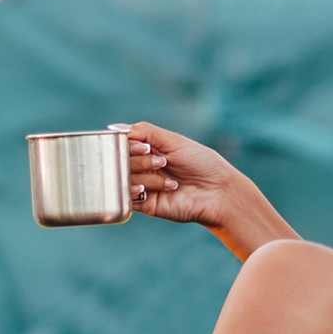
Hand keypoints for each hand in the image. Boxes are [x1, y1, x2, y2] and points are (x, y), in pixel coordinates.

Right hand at [112, 121, 233, 227]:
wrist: (217, 191)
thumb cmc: (200, 163)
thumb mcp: (172, 141)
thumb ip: (144, 132)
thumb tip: (115, 128)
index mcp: (148, 151)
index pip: (123, 145)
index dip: (129, 146)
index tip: (145, 148)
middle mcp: (142, 168)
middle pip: (121, 162)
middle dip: (140, 161)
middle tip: (162, 163)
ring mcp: (142, 186)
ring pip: (124, 178)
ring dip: (145, 177)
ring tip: (169, 182)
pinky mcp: (144, 204)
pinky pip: (125, 197)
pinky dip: (132, 191)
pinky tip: (146, 190)